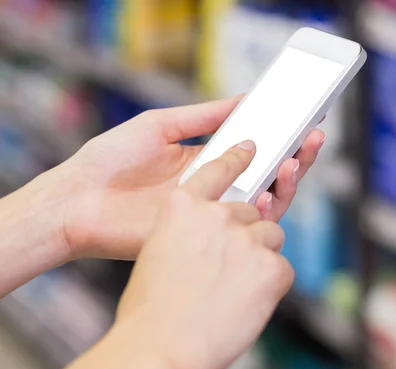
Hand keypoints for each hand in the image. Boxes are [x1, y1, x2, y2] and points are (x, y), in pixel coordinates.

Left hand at [59, 96, 324, 259]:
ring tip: (296, 161)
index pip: (256, 150)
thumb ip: (203, 116)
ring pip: (264, 203)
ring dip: (287, 183)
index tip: (304, 121)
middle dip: (296, 158)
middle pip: (268, 176)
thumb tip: (245, 98)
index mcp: (207, 161)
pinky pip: (244, 229)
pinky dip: (264, 212)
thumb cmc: (110, 160)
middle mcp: (217, 188)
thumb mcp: (160, 125)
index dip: (282, 137)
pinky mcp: (205, 238)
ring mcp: (213, 214)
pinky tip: (269, 193)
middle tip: (312, 139)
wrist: (77, 201)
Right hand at [115, 141, 292, 368]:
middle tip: (228, 267)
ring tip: (232, 290)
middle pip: (252, 211)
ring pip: (271, 236)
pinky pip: (281, 268)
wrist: (157, 348)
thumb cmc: (150, 308)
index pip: (220, 168)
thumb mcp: (158, 252)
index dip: (239, 159)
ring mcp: (246, 237)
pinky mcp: (271, 265)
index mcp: (182, 205)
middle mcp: (216, 213)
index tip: (253, 148)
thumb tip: (216, 236)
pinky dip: (269, 286)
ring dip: (260, 258)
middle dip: (247, 234)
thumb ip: (190, 232)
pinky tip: (244, 304)